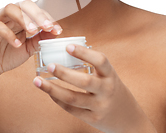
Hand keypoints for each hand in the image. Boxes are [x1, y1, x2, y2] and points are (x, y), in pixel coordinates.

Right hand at [0, 0, 61, 86]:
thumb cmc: (7, 56)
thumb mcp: (29, 48)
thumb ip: (40, 39)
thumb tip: (55, 32)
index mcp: (20, 19)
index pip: (35, 10)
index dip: (48, 18)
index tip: (57, 30)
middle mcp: (8, 17)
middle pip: (23, 4)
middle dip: (38, 14)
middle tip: (47, 27)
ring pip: (9, 8)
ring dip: (23, 18)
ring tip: (32, 31)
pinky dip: (9, 34)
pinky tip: (17, 44)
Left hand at [32, 45, 155, 132]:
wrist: (128, 119)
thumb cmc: (113, 91)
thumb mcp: (109, 77)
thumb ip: (93, 67)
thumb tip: (67, 50)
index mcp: (111, 75)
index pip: (100, 61)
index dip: (84, 53)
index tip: (67, 46)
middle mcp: (106, 91)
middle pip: (84, 82)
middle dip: (64, 73)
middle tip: (49, 65)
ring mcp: (99, 106)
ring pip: (73, 98)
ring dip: (52, 89)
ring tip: (37, 80)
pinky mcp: (92, 119)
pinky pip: (71, 109)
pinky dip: (57, 100)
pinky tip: (48, 91)